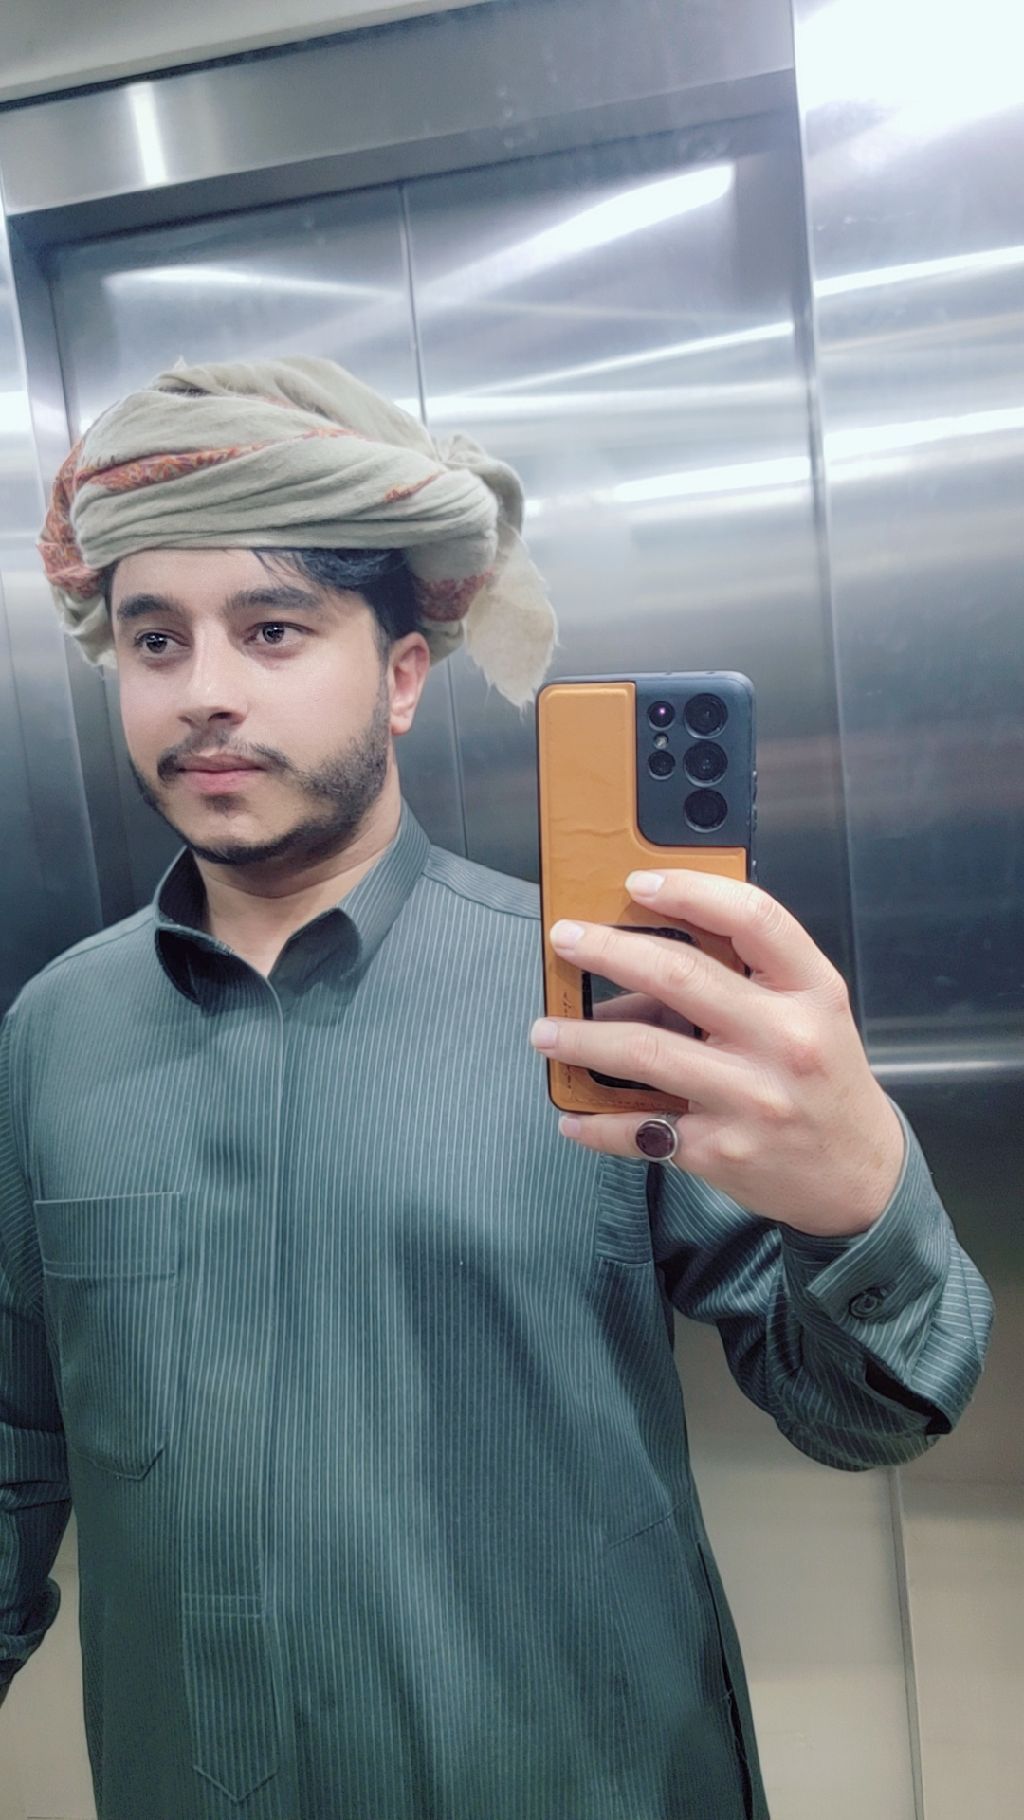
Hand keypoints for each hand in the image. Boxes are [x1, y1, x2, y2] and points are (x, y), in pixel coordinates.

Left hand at [530, 869, 904, 1237]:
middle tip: (566, 939)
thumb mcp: (812, 1012)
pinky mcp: (722, 1150)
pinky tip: (573, 1114)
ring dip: (581, 1038)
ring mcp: (752, 1099)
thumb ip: (752, 975)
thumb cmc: (823, 1080)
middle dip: (608, 951)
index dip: (690, 891)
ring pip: (645, 1053)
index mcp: (812, 990)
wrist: (858, 1175)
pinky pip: (641, 1131)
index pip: (752, 919)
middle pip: (680, 978)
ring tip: (545, 1030)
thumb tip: (644, 952)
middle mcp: (785, 1040)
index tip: (638, 884)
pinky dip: (597, 1123)